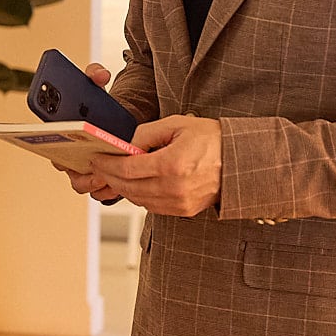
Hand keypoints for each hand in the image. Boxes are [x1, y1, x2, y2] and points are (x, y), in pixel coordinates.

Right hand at [57, 63, 118, 202]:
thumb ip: (94, 74)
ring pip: (79, 182)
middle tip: (86, 156)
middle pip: (61, 164)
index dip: (46, 137)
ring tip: (104, 174)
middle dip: (72, 163)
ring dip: (89, 180)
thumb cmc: (100, 108)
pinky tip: (117, 183)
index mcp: (58, 131)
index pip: (44, 137)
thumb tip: (100, 73)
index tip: (59, 133)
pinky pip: (97, 191)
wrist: (119, 126)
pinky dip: (106, 190)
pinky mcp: (98, 181)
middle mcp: (65, 154)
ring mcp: (80, 170)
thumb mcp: (96, 89)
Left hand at [82, 114, 222, 216]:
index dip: (106, 165)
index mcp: (172, 165)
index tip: (96, 159)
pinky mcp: (184, 210)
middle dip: (109, 176)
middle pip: (127, 187)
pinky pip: (151, 206)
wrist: (239, 161)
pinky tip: (136, 182)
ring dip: (122, 187)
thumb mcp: (177, 125)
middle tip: (100, 166)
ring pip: (137, 199)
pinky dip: (139, 195)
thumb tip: (124, 144)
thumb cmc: (212, 140)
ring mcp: (179, 203)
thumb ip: (146, 134)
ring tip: (115, 173)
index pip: (126, 169)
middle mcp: (174, 188)